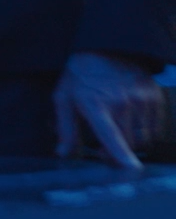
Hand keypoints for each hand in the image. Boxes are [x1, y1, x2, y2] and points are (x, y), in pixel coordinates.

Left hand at [55, 52, 164, 168]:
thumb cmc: (79, 78)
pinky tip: (130, 123)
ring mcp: (142, 98)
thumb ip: (65, 129)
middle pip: (128, 144)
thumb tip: (63, 154)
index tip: (132, 169)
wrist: (103, 49)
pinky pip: (156, 127)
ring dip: (132, 143)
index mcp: (96, 105)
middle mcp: (122, 102)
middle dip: (117, 153)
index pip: (111, 135)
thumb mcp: (63, 100)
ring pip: (144, 138)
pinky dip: (145, 132)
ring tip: (116, 134)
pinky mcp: (155, 96)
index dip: (121, 154)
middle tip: (103, 151)